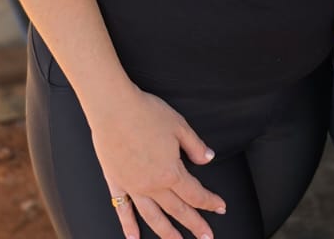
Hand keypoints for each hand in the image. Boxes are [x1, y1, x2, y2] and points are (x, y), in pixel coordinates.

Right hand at [89, 87, 224, 238]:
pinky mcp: (116, 182)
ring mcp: (133, 187)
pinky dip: (128, 225)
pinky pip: (123, 209)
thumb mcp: (179, 126)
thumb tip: (208, 158)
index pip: (195, 193)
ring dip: (167, 233)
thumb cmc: (145, 113)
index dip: (210, 202)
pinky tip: (134, 237)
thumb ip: (195, 146)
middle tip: (207, 237)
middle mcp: (153, 185)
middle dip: (195, 224)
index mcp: (171, 172)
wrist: (113, 107)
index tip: (220, 207)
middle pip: (178, 210)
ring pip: (153, 217)